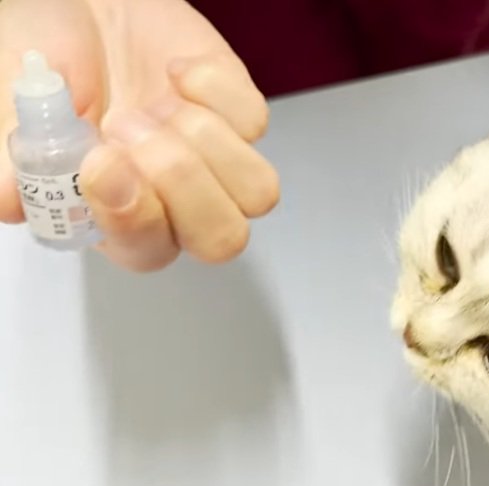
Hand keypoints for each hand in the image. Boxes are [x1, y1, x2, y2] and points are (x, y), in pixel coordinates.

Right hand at [0, 0, 277, 270]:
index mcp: (114, 214)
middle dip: (181, 182)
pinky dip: (214, 89)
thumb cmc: (46, 59)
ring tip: (152, 106)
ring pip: (257, 194)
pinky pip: (256, 124)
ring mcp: (216, 162)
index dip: (134, 217)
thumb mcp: (13, 104)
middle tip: (127, 126)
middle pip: (221, 239)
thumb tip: (10, 202)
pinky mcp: (243, 117)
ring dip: (206, 143)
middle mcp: (174, 200)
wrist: (80, 3)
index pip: (146, 251)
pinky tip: (174, 70)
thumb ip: (17, 161)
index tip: (101, 162)